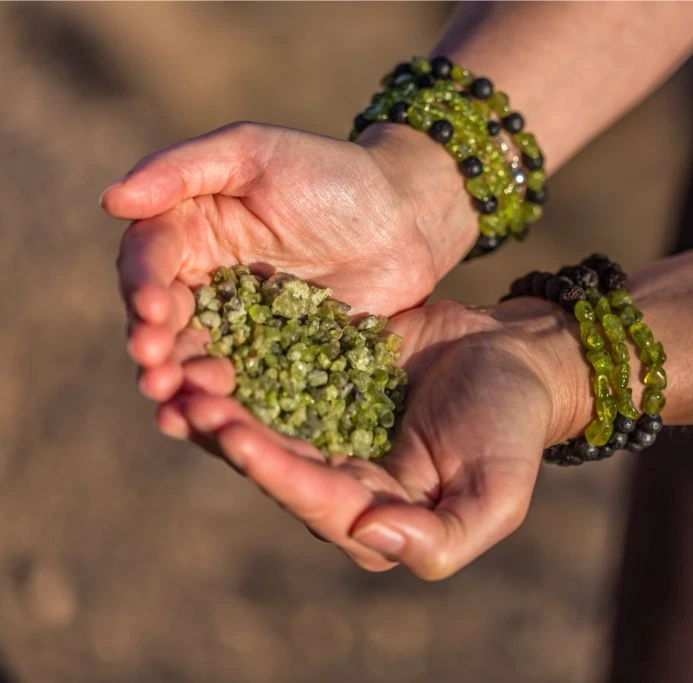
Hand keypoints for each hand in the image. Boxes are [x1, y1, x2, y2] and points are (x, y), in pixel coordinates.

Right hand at [105, 121, 475, 385]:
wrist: (406, 218)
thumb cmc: (330, 173)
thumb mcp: (254, 152)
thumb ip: (183, 169)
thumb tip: (111, 200)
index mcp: (191, 231)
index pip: (151, 260)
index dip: (144, 286)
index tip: (150, 309)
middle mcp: (208, 283)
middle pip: (166, 319)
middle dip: (154, 346)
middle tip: (152, 371)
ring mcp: (244, 325)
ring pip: (199, 357)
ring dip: (182, 381)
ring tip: (175, 401)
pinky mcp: (280, 358)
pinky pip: (248, 383)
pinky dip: (229, 402)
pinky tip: (217, 421)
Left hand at [156, 298, 588, 577]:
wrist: (515, 354)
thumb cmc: (512, 427)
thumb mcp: (497, 494)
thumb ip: (441, 538)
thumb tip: (370, 537)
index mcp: (378, 517)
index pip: (318, 504)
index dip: (277, 474)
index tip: (241, 437)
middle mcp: (341, 482)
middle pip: (274, 467)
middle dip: (232, 436)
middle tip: (191, 401)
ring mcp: (326, 430)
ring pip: (262, 425)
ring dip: (222, 405)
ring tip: (183, 375)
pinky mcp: (318, 383)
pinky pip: (272, 379)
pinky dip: (238, 367)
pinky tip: (205, 343)